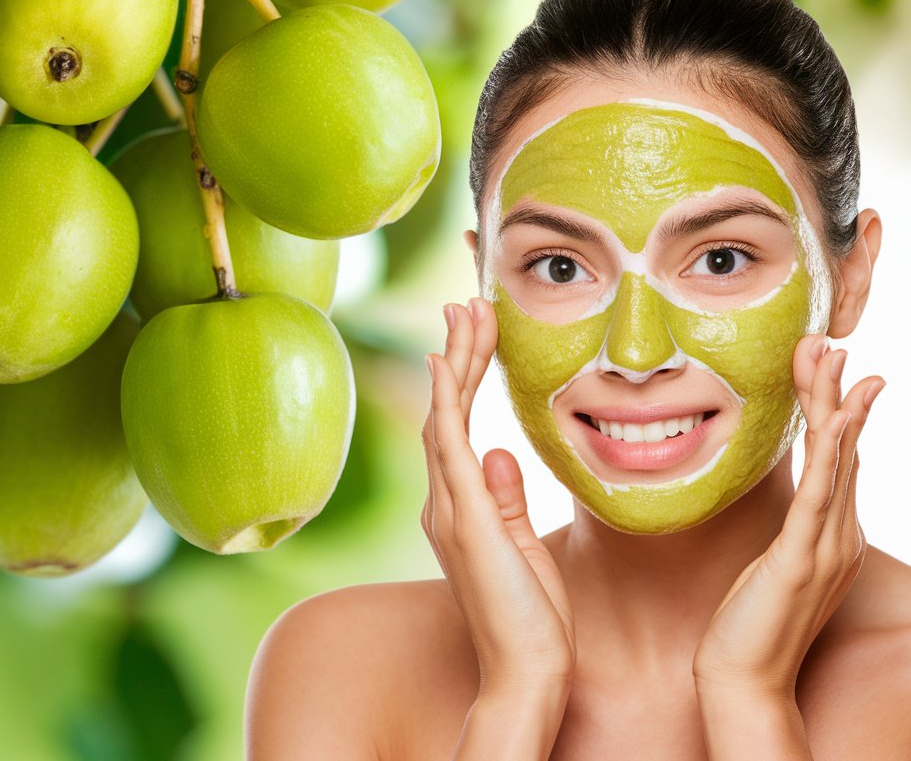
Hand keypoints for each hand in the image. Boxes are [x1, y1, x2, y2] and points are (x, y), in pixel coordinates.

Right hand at [422, 298, 574, 695]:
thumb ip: (506, 499)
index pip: (457, 425)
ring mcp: (449, 508)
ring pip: (445, 415)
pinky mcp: (464, 517)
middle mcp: (445, 501)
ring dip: (456, 360)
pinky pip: (449, 445)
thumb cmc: (531, 617)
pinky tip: (446, 363)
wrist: (529, 675)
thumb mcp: (523, 546)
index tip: (473, 332)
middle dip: (458, 354)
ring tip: (467, 310)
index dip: (463, 375)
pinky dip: (445, 400)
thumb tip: (498, 451)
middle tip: (467, 302)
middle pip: (446, 411)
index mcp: (460, 506)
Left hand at [693, 334, 884, 697]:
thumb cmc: (749, 622)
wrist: (744, 680)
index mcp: (828, 534)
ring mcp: (825, 546)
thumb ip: (784, 530)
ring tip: (830, 358)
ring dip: (833, 404)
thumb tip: (781, 501)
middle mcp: (837, 535)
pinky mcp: (802, 557)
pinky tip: (834, 418)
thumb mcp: (771, 564)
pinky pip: (820, 493)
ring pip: (836, 459)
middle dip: (835, 391)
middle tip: (830, 343)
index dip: (834, 408)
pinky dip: (831, 451)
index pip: (836, 458)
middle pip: (842, 448)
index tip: (828, 365)